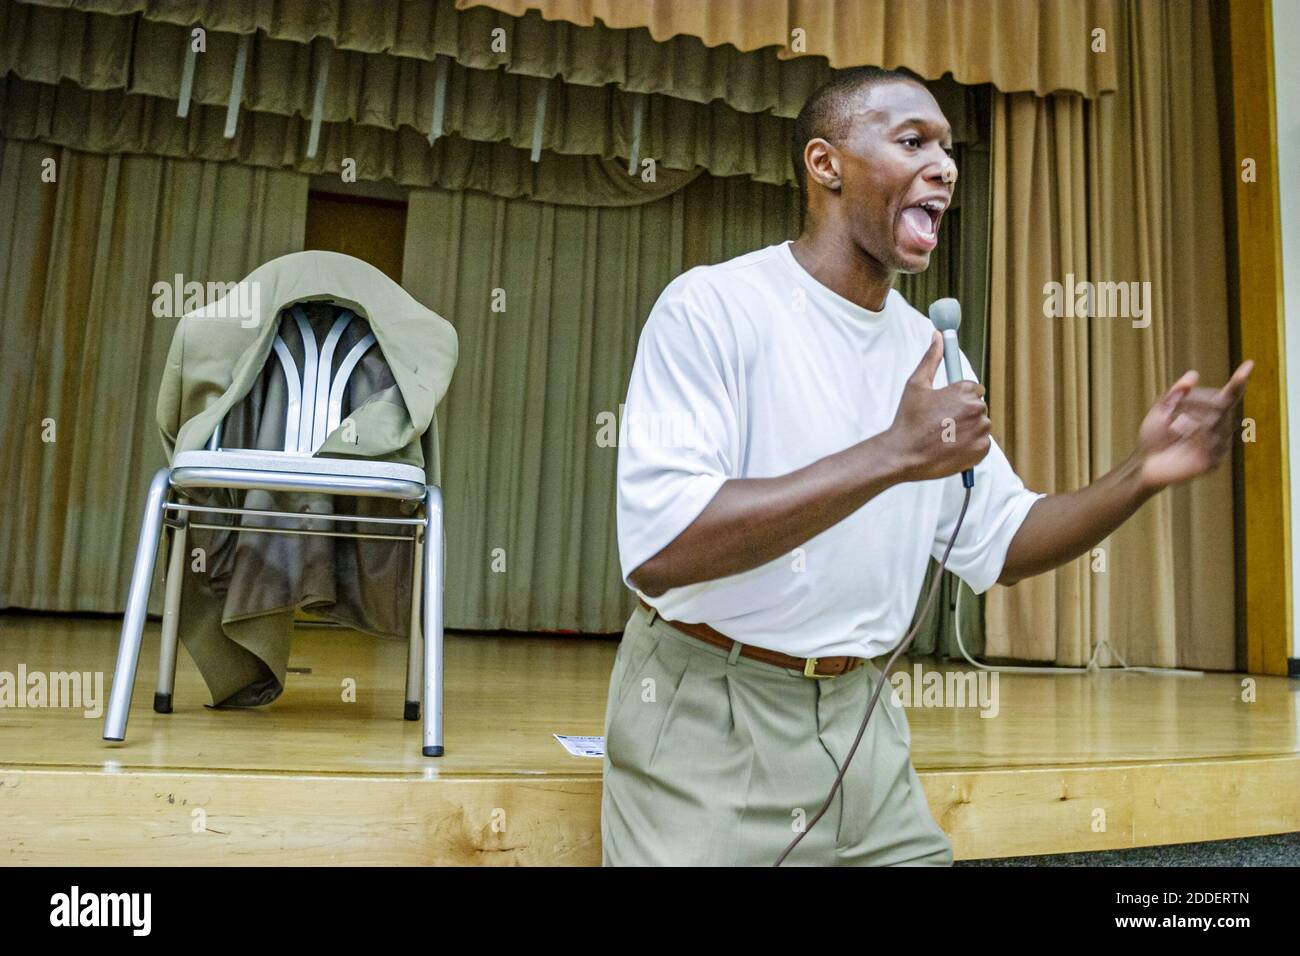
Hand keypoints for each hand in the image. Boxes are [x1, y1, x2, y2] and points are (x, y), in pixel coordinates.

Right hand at [886, 331, 990, 481]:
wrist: (904, 454)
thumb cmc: (908, 420)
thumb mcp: (916, 385)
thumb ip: (931, 358)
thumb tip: (938, 336)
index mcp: (964, 390)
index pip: (974, 389)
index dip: (958, 398)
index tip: (945, 407)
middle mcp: (976, 408)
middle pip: (977, 407)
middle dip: (963, 413)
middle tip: (941, 424)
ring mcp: (981, 430)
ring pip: (980, 425)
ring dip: (967, 429)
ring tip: (944, 437)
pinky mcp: (982, 449)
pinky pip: (982, 443)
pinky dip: (970, 446)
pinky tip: (951, 447)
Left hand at [1136, 361, 1252, 489]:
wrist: (1145, 464)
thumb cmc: (1154, 436)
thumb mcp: (1159, 411)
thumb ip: (1175, 394)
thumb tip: (1193, 375)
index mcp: (1210, 414)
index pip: (1230, 396)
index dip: (1239, 381)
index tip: (1249, 364)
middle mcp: (1220, 429)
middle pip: (1218, 407)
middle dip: (1193, 405)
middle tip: (1171, 413)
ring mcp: (1219, 447)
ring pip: (1215, 425)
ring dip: (1189, 423)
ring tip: (1174, 429)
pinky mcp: (1212, 463)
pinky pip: (1209, 445)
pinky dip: (1192, 439)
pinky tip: (1181, 442)